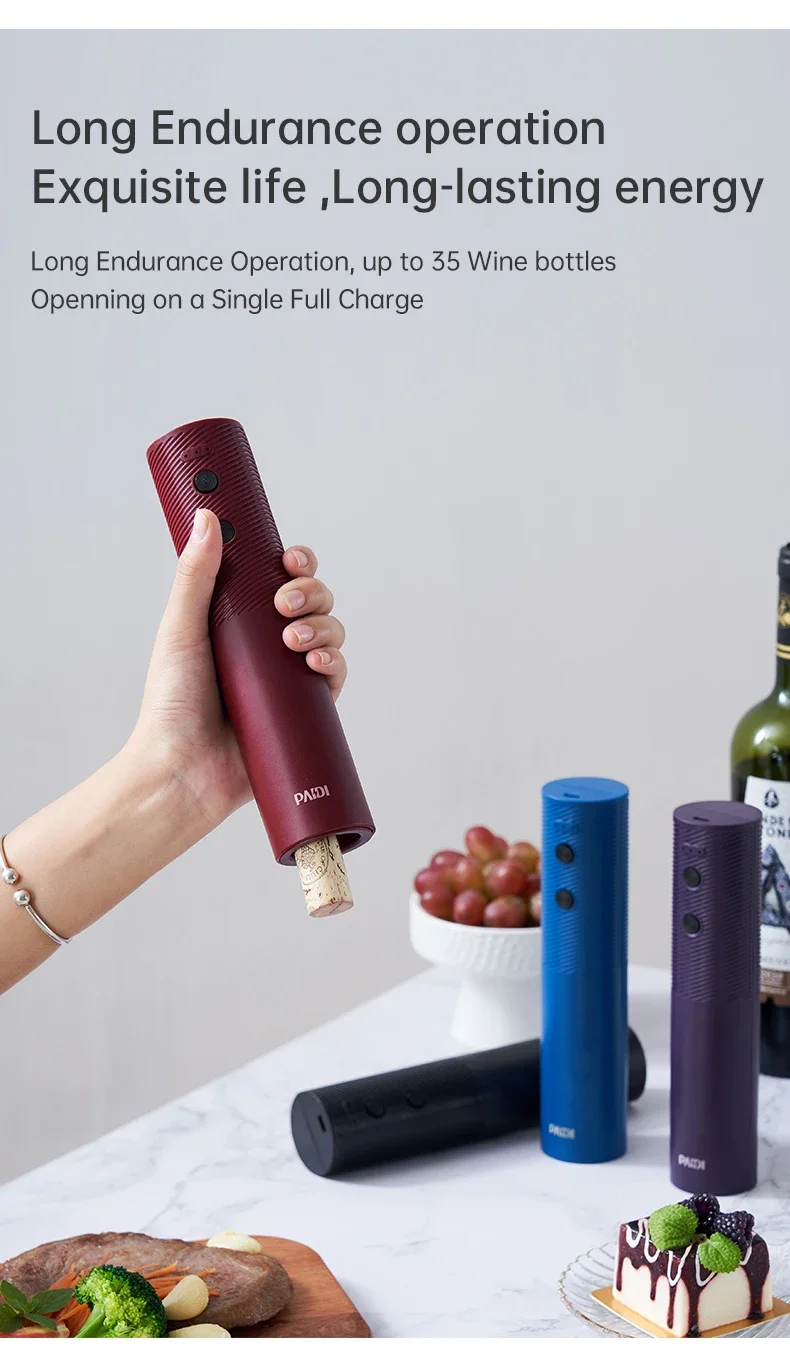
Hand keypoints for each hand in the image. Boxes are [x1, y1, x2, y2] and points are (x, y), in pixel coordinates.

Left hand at [127, 508, 347, 831]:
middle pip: (312, 601)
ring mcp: (287, 678)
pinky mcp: (304, 712)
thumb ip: (196, 576)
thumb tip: (207, 518)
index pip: (279, 578)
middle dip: (310, 592)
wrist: (181, 772)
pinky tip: (314, 664)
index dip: (295, 563)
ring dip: (322, 626)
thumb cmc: (170, 706)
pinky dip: (333, 664)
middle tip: (283, 604)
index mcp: (239, 621)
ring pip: (330, 634)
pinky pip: (334, 678)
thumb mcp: (181, 630)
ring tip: (293, 641)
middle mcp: (267, 646)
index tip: (289, 558)